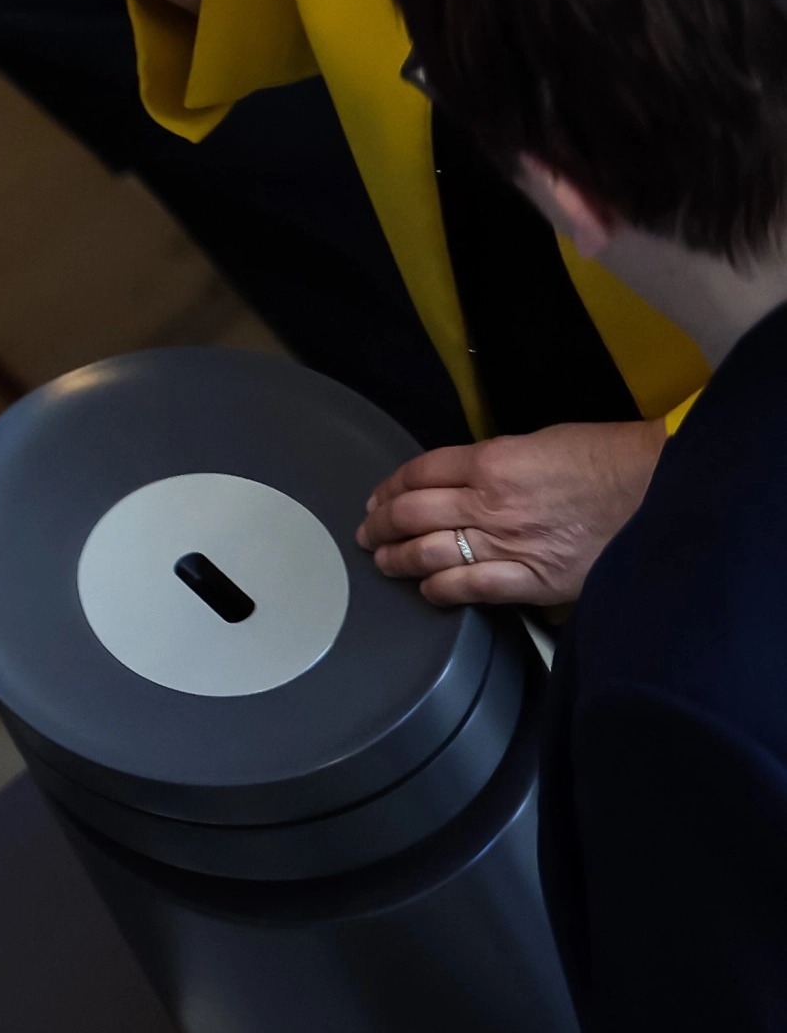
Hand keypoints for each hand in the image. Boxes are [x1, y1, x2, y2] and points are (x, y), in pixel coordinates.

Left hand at [357, 420, 668, 605]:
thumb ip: (494, 462)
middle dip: (381, 525)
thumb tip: (460, 481)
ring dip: (397, 559)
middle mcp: (491, 503)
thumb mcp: (542, 442)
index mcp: (494, 460)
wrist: (663, 489)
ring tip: (384, 561)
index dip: (390, 487)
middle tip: (369, 533)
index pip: (419, 473)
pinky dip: (439, 590)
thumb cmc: (610, 459)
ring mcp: (508, 544)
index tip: (378, 498)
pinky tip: (428, 589)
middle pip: (411, 514)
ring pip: (428, 553)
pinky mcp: (531, 579)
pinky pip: (468, 589)